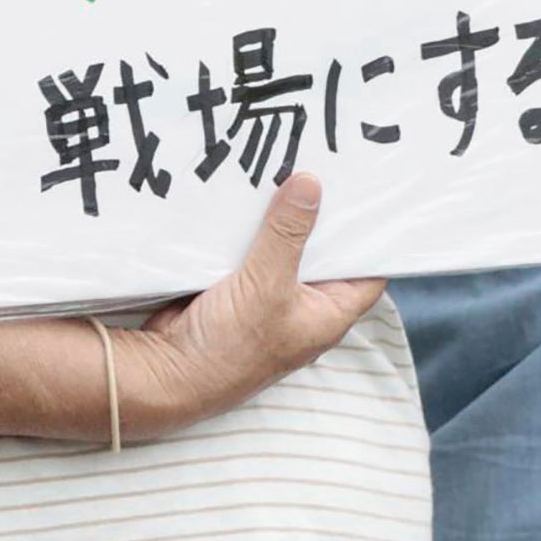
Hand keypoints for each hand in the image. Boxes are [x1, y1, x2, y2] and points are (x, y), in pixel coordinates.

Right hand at [128, 174, 384, 436]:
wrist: (168, 371)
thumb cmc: (229, 346)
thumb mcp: (267, 284)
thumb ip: (288, 234)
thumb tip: (310, 185)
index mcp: (329, 313)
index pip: (368, 271)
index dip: (372, 237)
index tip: (372, 197)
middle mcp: (304, 306)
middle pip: (323, 254)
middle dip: (321, 218)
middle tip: (325, 169)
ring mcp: (269, 297)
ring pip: (284, 249)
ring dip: (281, 220)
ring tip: (290, 169)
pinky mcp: (236, 289)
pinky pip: (251, 252)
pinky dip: (251, 229)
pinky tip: (251, 197)